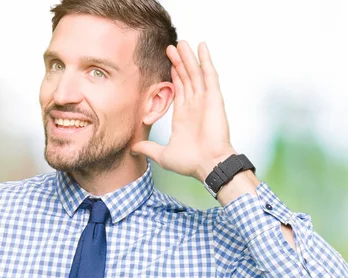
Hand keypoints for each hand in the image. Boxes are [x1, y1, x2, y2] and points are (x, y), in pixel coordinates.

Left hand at [131, 41, 235, 181]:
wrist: (208, 165)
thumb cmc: (191, 163)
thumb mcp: (164, 155)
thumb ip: (149, 148)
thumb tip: (133, 148)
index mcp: (183, 116)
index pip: (178, 89)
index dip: (173, 75)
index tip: (168, 62)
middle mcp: (195, 106)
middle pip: (186, 77)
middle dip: (179, 62)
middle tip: (171, 46)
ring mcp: (205, 101)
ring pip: (196, 73)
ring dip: (189, 58)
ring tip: (181, 42)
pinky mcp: (214, 99)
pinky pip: (210, 76)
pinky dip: (206, 61)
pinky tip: (202, 48)